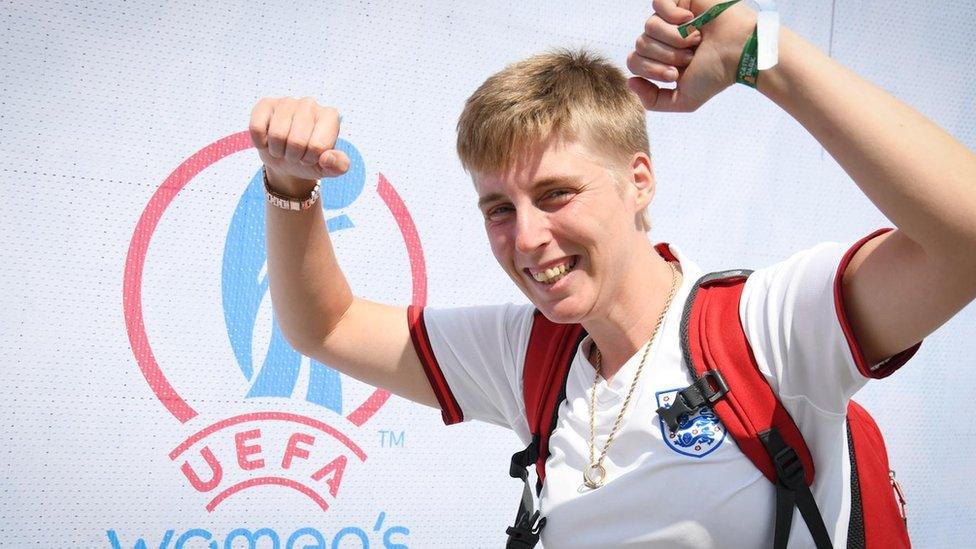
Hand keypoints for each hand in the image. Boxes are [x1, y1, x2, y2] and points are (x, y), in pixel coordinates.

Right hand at [249, 96, 350, 194]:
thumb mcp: (329, 168)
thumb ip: (338, 166)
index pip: (317, 146)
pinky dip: (261, 142)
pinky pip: (257, 128)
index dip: (310, 159)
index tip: (311, 156)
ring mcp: (287, 102)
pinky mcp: (265, 104)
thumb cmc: (311, 160)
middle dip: (293, 156)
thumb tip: (327, 158)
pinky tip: (268, 140)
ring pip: (276, 135)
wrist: (287, 160)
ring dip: (277, 150)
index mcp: (330, 117)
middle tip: (295, 153)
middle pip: (296, 142)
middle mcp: (310, 104)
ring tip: (283, 147)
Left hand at [626, 0, 755, 111]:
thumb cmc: (716, 74)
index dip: (651, 70)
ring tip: (696, 40)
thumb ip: (653, 102)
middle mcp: (663, 38)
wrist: (741, 51)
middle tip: (690, 57)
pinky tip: (691, 20)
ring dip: (674, 38)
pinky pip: (658, 4)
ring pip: (649, 26)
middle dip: (666, 56)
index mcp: (661, 59)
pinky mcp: (679, 0)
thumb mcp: (684, 100)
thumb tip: (630, 82)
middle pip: (640, 45)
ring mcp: (670, 18)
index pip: (633, 62)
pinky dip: (674, 15)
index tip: (677, 74)